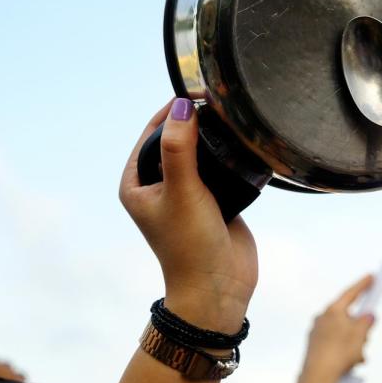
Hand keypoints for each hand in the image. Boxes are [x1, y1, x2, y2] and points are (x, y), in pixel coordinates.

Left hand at [119, 99, 257, 332]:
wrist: (220, 289)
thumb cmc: (190, 247)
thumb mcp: (182, 193)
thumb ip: (179, 149)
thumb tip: (183, 108)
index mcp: (136, 184)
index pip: (152, 133)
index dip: (173, 111)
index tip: (199, 94)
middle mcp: (158, 186)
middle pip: (178, 140)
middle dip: (197, 121)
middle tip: (222, 103)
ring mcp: (187, 194)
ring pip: (201, 153)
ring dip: (216, 138)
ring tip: (235, 119)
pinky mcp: (214, 201)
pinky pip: (221, 169)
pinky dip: (230, 156)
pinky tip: (245, 144)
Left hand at [301, 276, 375, 382]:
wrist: (318, 376)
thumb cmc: (340, 352)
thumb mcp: (360, 334)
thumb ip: (367, 322)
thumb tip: (368, 315)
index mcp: (332, 311)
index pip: (350, 293)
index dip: (363, 285)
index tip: (371, 277)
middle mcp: (322, 319)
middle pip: (348, 317)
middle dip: (360, 328)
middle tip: (367, 337)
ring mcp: (316, 333)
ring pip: (343, 334)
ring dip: (354, 344)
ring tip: (358, 358)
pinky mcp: (314, 347)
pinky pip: (335, 345)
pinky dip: (345, 352)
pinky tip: (350, 364)